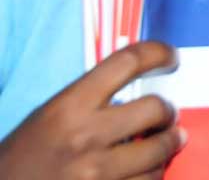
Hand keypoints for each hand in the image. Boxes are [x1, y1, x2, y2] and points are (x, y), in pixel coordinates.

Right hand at [0, 42, 183, 179]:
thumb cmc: (25, 156)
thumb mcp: (50, 116)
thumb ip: (92, 100)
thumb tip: (141, 89)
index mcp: (69, 106)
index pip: (127, 62)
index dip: (158, 53)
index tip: (171, 57)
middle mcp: (85, 136)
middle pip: (155, 108)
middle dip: (168, 111)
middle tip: (166, 116)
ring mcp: (97, 172)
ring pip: (159, 151)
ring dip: (166, 146)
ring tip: (160, 145)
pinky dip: (152, 175)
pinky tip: (145, 171)